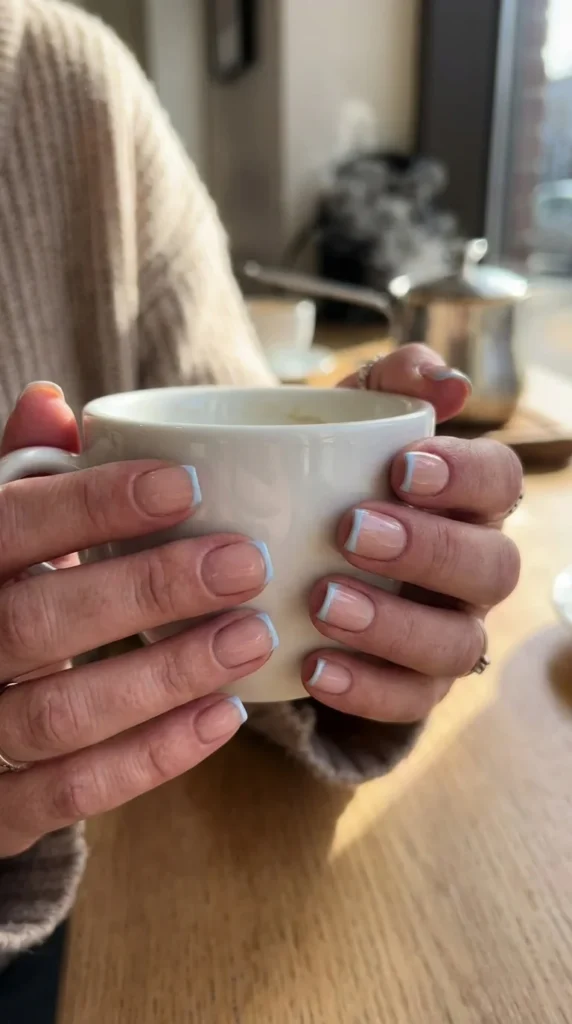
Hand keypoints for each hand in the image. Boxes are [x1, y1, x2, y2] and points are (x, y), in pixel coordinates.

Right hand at [0, 384, 275, 856]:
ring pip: (59, 714)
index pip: (7, 526)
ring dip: (165, 675)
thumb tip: (51, 400)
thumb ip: (24, 478)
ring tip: (253, 637)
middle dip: (148, 590)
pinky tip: (223, 716)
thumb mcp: (0, 539)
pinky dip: (150, 757)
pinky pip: (67, 793)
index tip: (185, 484)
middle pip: (37, 621)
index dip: (91, 505)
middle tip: (247, 563)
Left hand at [302, 346, 521, 720]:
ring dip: (395, 626)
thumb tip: (446, 380)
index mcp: (468, 500)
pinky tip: (313, 667)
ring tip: (323, 603)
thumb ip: (388, 385)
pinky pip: (411, 702)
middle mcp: (473, 568)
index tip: (400, 467)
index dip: (464, 477)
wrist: (287, 552)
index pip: (499, 482)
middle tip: (350, 532)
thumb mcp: (344, 420)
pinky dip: (367, 691)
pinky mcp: (415, 686)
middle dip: (428, 551)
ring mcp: (449, 632)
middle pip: (491, 568)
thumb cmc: (329, 476)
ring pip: (457, 644)